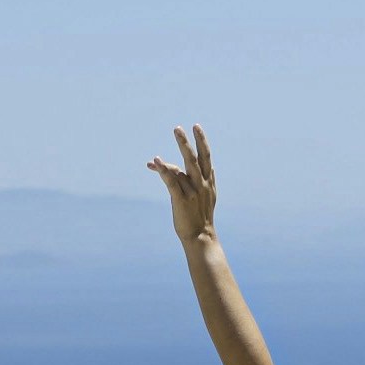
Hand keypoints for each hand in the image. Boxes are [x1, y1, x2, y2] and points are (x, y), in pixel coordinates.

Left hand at [147, 125, 217, 244]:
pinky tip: (156, 161)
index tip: (196, 128)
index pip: (206, 158)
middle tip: (184, 127)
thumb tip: (195, 168)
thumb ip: (197, 181)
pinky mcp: (182, 200)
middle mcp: (202, 185)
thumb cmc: (199, 217)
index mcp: (209, 183)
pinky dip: (164, 170)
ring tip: (177, 131)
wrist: (200, 238)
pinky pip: (172, 182)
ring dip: (182, 147)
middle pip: (198, 158)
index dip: (202, 142)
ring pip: (186, 166)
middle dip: (192, 141)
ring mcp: (193, 192)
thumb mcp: (203, 197)